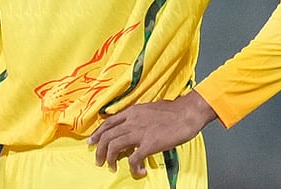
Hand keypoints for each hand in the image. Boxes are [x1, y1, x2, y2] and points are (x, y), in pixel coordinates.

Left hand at [89, 90, 217, 177]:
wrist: (188, 113)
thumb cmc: (174, 111)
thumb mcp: (151, 109)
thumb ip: (139, 117)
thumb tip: (133, 127)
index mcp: (133, 111)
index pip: (108, 122)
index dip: (97, 133)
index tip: (92, 141)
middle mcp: (132, 121)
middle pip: (107, 136)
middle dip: (99, 150)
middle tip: (98, 160)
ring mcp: (140, 132)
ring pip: (114, 147)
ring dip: (109, 159)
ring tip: (112, 167)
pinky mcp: (149, 144)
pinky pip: (133, 159)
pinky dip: (133, 168)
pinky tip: (138, 171)